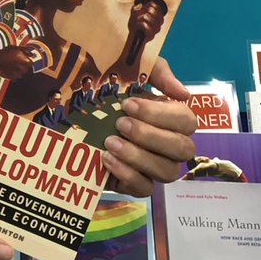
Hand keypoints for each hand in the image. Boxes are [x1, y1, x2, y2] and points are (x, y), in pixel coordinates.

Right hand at [0, 46, 34, 78]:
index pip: (31, 63)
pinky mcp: (13, 78)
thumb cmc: (4, 52)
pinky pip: (15, 78)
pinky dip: (12, 76)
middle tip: (13, 62)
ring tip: (9, 66)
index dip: (26, 61)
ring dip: (16, 72)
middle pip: (25, 69)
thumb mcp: (14, 47)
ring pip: (20, 74)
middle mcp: (23, 68)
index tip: (20, 60)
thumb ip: (24, 50)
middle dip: (21, 67)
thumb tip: (32, 55)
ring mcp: (18, 74)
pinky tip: (7, 70)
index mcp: (25, 60)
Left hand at [102, 58, 195, 195]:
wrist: (74, 116)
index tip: (128, 104)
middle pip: (183, 149)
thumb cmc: (109, 92)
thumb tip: (184, 94)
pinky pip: (144, 188)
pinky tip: (106, 159)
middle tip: (120, 124)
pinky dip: (127, 174)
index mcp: (172, 117)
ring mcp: (156, 167)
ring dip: (137, 156)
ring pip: (167, 171)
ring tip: (109, 142)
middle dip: (150, 135)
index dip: (161, 114)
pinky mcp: (137, 185)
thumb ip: (157, 72)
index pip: (186, 120)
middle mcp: (171, 145)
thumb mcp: (130, 71)